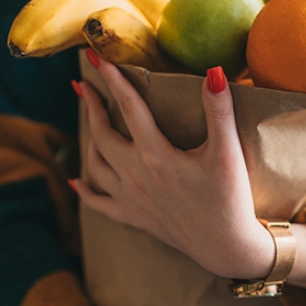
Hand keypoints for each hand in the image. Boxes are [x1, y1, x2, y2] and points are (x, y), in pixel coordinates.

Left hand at [72, 54, 273, 279]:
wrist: (227, 247)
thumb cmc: (230, 199)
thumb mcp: (227, 153)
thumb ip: (219, 111)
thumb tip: (214, 71)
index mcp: (156, 156)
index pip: (129, 108)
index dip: (113, 79)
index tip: (96, 58)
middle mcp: (136, 176)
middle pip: (102, 135)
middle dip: (91, 107)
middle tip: (83, 85)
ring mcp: (131, 199)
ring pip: (96, 164)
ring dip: (89, 139)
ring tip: (89, 121)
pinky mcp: (134, 218)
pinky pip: (100, 204)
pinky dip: (85, 190)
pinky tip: (75, 182)